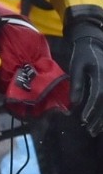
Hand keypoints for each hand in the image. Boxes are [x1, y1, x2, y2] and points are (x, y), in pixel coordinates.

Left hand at [67, 7, 102, 135]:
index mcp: (100, 74)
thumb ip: (76, 84)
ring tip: (96, 130)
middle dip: (98, 118)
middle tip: (90, 130)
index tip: (83, 119)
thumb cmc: (82, 55)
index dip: (91, 108)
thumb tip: (74, 103)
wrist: (94, 43)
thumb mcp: (76, 66)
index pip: (97, 95)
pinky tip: (101, 122)